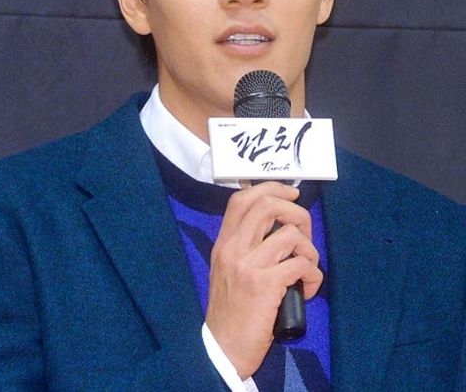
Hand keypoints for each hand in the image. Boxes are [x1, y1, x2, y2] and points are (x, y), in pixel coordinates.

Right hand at [205, 181, 322, 378]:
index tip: (292, 193)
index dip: (271, 188)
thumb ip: (244, 246)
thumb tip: (278, 225)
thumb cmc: (230, 309)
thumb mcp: (226, 269)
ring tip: (307, 267)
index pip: (242, 199)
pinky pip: (301, 265)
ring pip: (291, 235)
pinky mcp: (265, 286)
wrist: (222, 347)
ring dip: (309, 250)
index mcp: (223, 243)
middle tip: (304, 230)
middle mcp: (233, 249)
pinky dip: (313, 275)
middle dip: (296, 212)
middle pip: (268, 206)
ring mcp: (248, 266)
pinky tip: (308, 288)